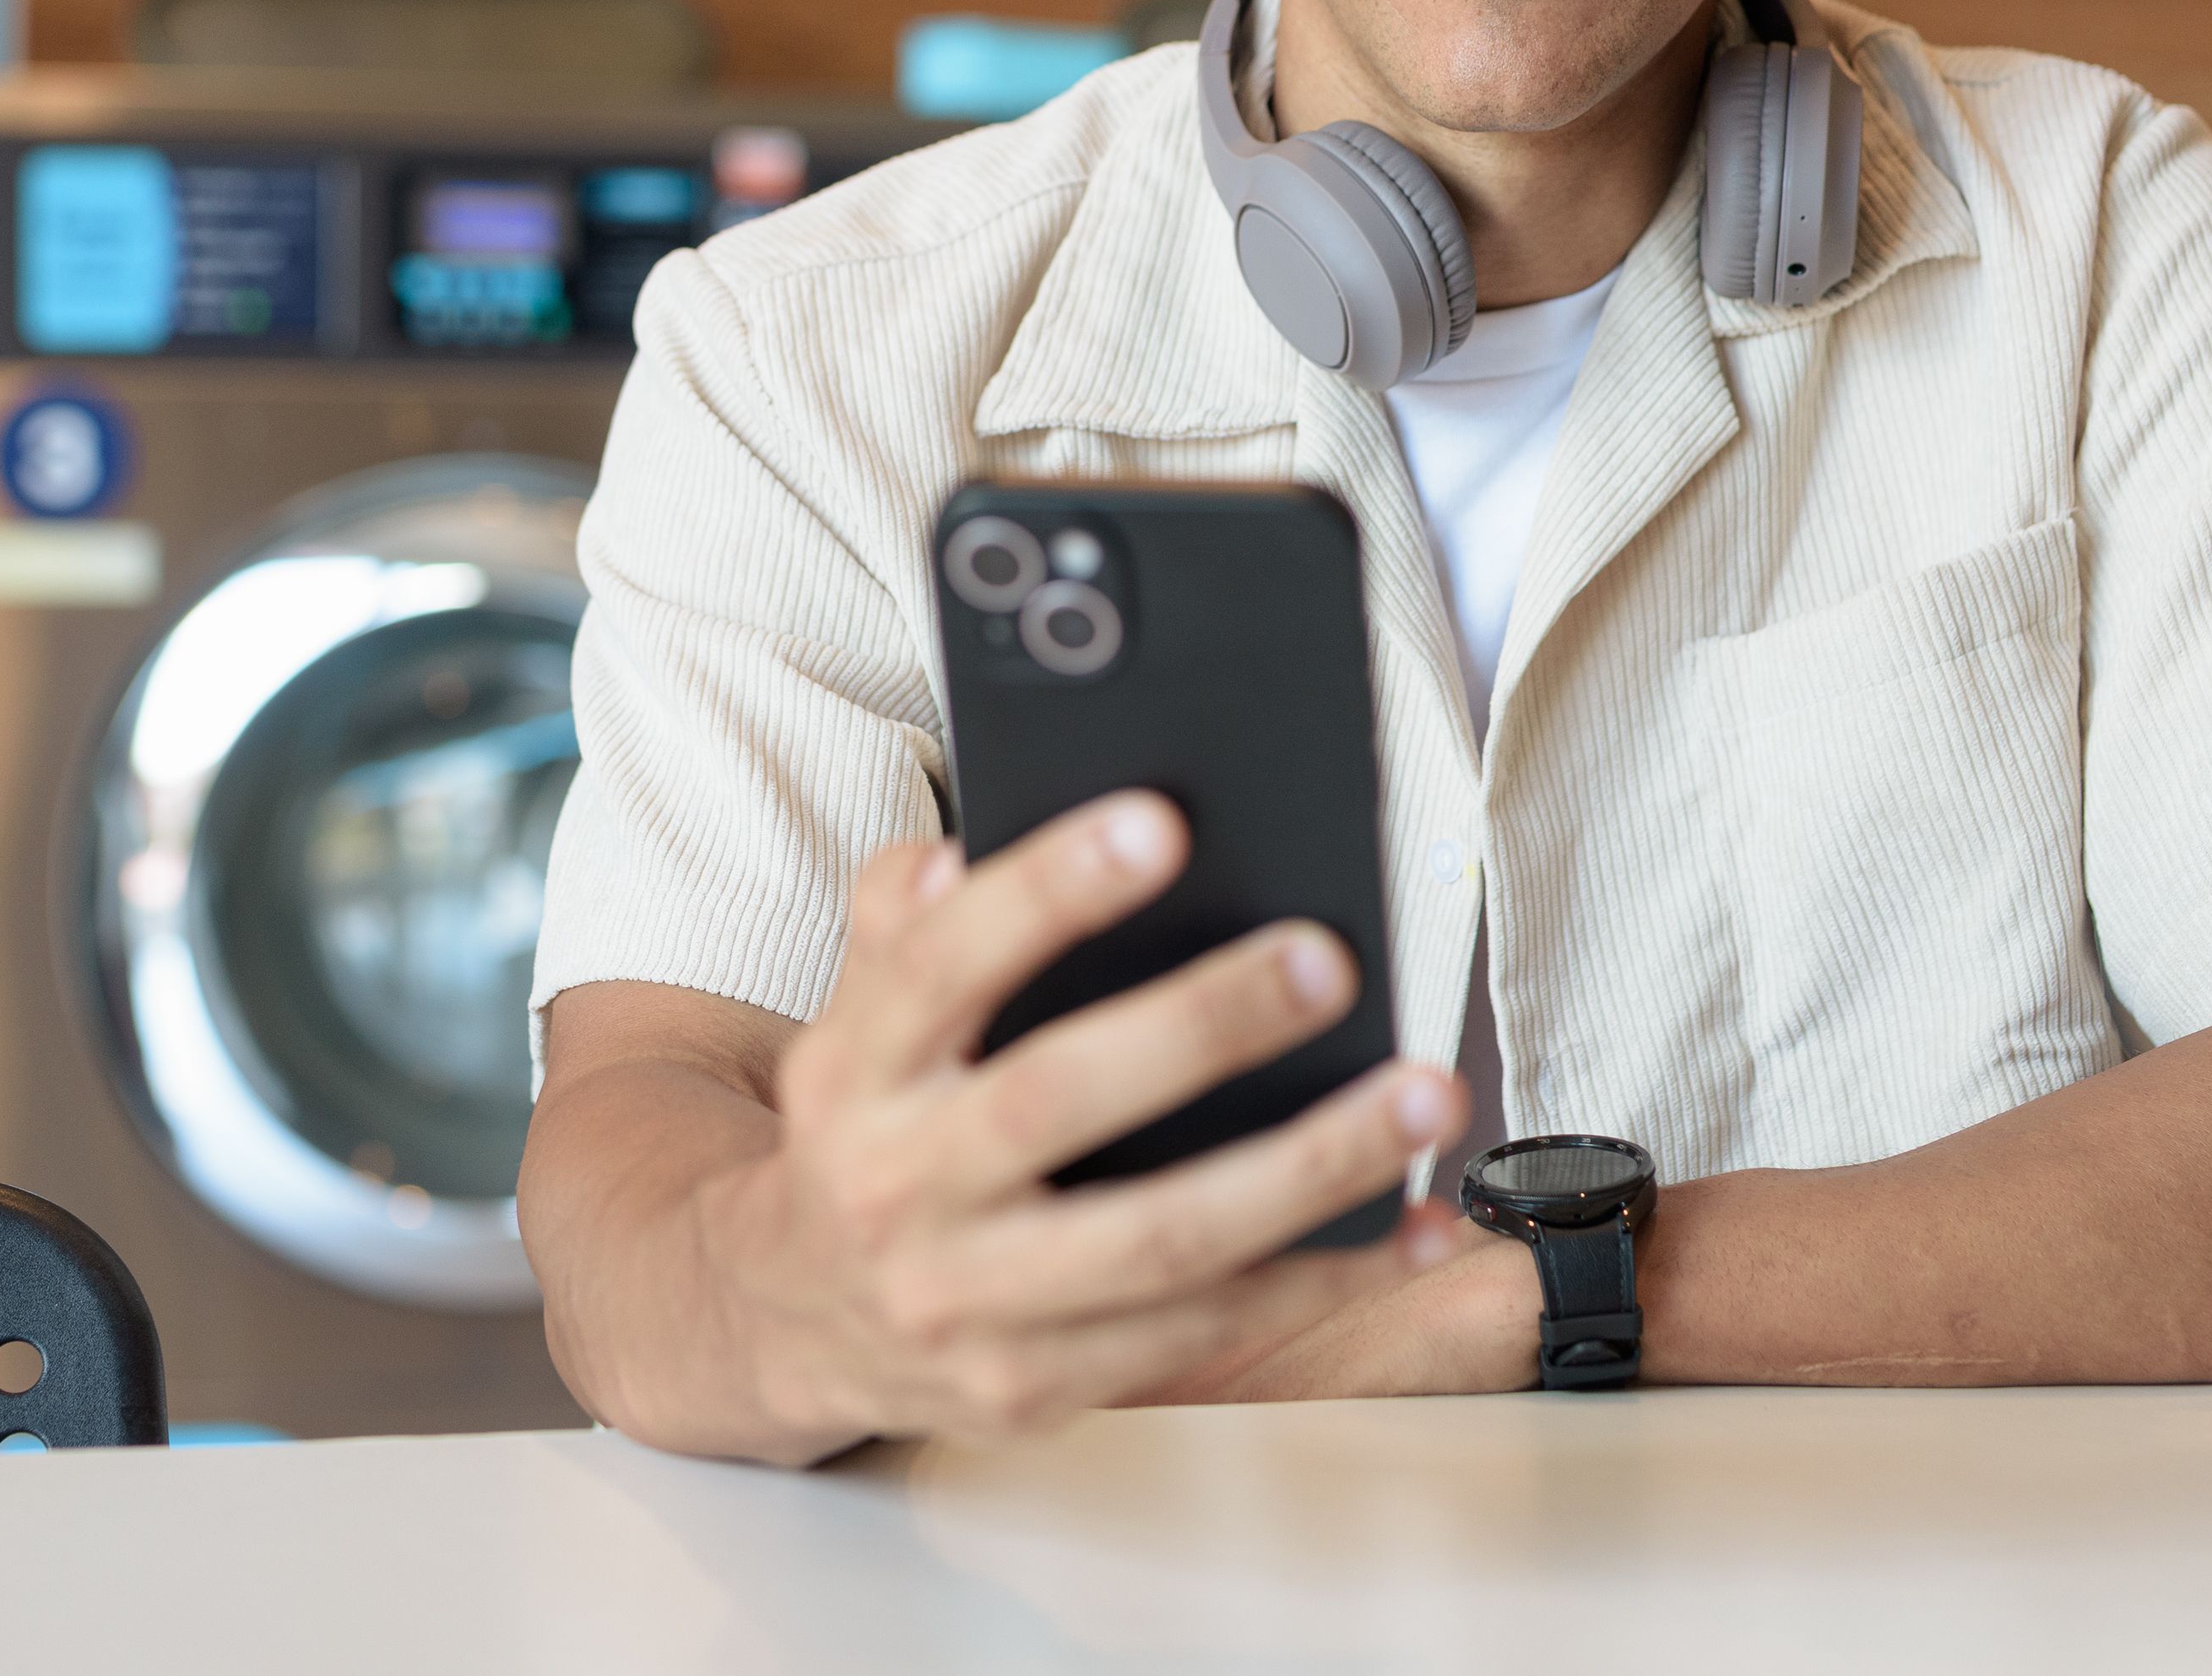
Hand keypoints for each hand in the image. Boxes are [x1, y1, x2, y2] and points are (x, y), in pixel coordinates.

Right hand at [712, 791, 1468, 1453]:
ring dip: (1309, 1169)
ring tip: (1420, 1096)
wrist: (791, 1321)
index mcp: (855, 1075)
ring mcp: (971, 1304)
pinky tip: (1408, 1226)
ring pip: (1161, 1239)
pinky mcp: (1040, 1386)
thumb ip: (899, 922)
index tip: (1158, 825)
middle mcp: (902, 1190)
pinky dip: (1322, 1280)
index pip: (938, 966)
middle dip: (1201, 1027)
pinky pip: (1205, 1334)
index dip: (1044, 892)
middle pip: (1056, 1102)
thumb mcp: (849, 1019)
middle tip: (1324, 962)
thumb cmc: (864, 1135)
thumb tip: (952, 851)